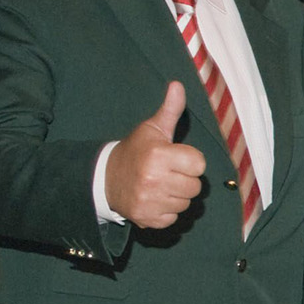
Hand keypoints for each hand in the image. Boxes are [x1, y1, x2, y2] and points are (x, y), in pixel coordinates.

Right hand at [104, 82, 205, 229]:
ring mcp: (151, 201)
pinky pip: (174, 217)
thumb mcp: (152, 129)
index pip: (199, 164)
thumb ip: (169, 110)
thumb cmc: (135, 151)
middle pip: (196, 186)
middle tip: (167, 173)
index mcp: (159, 155)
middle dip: (185, 179)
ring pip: (186, 203)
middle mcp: (154, 179)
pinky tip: (155, 198)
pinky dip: (167, 211)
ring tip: (160, 185)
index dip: (190, 160)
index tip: (176, 158)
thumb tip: (178, 85)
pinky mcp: (148, 218)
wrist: (105, 178)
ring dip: (177, 195)